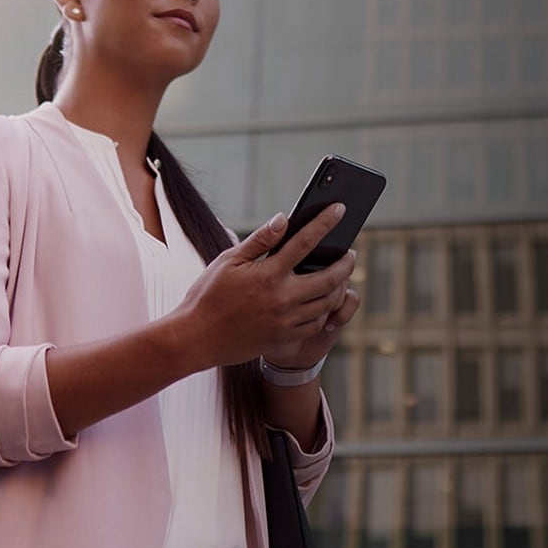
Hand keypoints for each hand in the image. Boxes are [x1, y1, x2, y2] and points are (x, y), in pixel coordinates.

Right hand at [173, 205, 359, 369]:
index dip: (326, 222)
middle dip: (346, 263)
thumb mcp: (229, 261)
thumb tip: (283, 218)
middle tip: (350, 253)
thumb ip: (260, 240)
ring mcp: (286, 321)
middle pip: (330, 277)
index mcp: (268, 274)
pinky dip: (324, 310)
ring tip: (339, 276)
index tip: (340, 209)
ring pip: (327, 302)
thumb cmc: (209, 295)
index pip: (306, 241)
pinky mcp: (285, 339)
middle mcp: (282, 298)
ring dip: (339, 287)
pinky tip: (322, 301)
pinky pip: (316, 324)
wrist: (197, 338)